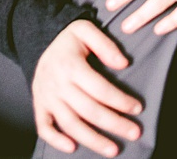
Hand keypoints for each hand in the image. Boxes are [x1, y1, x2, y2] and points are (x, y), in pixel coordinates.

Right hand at [32, 20, 142, 156]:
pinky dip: (55, 140)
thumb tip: (123, 64)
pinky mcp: (40, 105)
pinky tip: (72, 148)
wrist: (38, 41)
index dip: (120, 100)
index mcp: (69, 64)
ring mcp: (46, 96)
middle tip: (135, 133)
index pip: (99, 88)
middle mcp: (56, 83)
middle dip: (114, 124)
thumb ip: (104, 44)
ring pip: (70, 123)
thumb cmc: (68, 40)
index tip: (138, 108)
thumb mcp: (85, 30)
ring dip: (92, 139)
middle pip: (88, 110)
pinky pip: (44, 126)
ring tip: (113, 150)